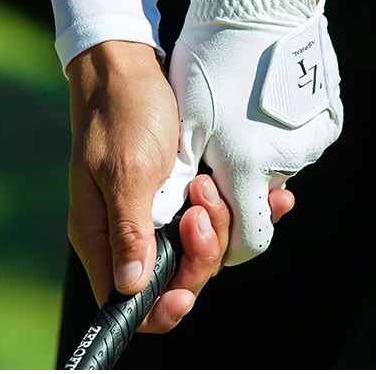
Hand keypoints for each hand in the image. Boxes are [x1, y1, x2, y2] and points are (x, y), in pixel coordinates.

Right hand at [65, 40, 294, 324]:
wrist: (131, 66)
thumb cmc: (121, 112)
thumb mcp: (126, 170)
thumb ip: (130, 229)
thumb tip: (130, 286)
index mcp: (103, 236)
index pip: (128, 301)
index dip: (161, 307)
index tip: (186, 291)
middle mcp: (130, 233)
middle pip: (177, 278)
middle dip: (200, 251)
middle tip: (201, 205)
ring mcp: (160, 215)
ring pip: (205, 250)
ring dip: (219, 223)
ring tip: (208, 184)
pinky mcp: (183, 195)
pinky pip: (221, 219)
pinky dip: (243, 210)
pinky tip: (272, 199)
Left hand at [150, 0, 344, 265]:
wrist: (263, 3)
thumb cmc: (214, 59)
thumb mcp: (186, 120)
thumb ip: (181, 178)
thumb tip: (171, 220)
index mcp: (250, 168)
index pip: (249, 239)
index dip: (226, 241)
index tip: (206, 222)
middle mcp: (289, 162)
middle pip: (260, 199)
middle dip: (234, 190)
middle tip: (209, 160)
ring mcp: (312, 141)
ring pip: (278, 169)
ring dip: (255, 160)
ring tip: (232, 121)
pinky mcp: (327, 119)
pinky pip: (297, 143)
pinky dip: (276, 137)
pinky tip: (257, 107)